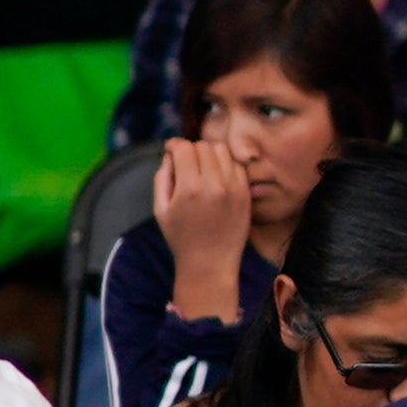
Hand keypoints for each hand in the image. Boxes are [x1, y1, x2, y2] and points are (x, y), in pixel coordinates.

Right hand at [154, 136, 254, 288]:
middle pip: (204, 146)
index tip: (170, 149)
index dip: (174, 145)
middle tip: (185, 162)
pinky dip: (226, 165)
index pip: (185, 148)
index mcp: (190, 188)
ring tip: (201, 167)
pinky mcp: (246, 193)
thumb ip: (163, 177)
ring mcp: (234, 188)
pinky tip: (216, 176)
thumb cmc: (181, 237)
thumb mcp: (161, 208)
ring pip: (223, 151)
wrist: (210, 262)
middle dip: (191, 149)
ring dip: (210, 153)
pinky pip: (237, 165)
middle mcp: (215, 184)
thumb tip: (170, 154)